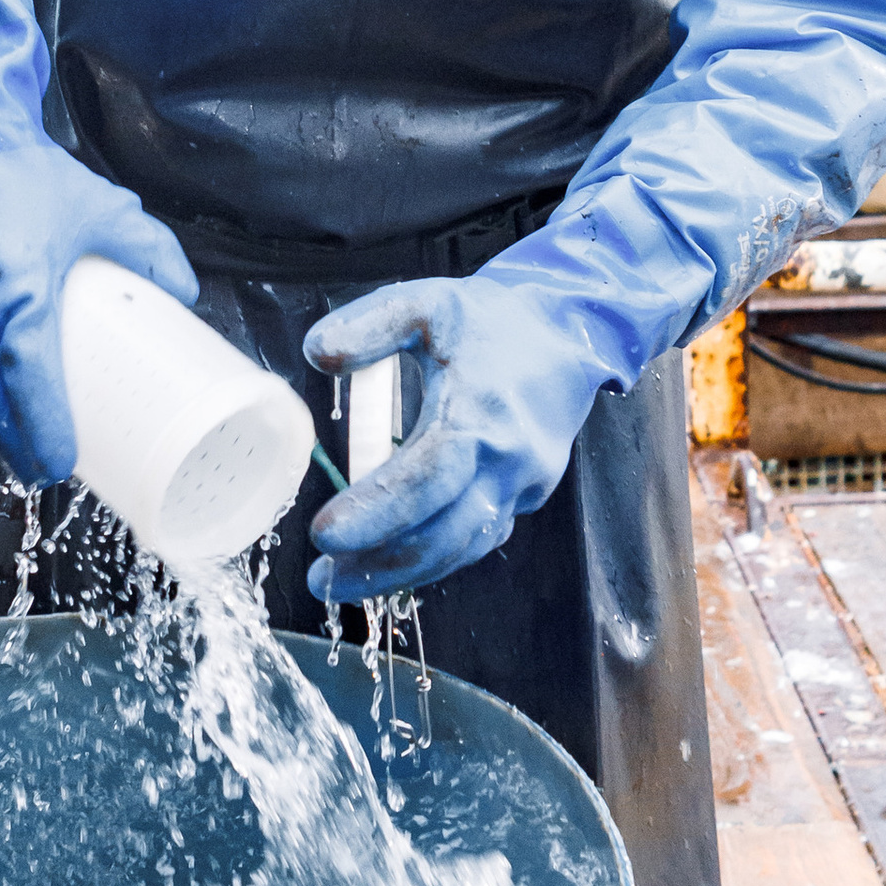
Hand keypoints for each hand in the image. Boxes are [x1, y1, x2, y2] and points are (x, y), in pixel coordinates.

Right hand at [0, 20, 197, 484]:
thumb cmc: (31, 177)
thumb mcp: (106, 212)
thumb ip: (153, 253)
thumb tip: (188, 296)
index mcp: (16, 293)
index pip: (23, 384)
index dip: (40, 432)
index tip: (61, 463)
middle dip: (12, 445)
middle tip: (42, 468)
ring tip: (10, 448)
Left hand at [302, 274, 604, 600]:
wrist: (568, 334)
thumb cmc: (492, 321)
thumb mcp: (426, 303)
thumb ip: (369, 325)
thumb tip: (316, 354)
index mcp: (481, 413)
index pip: (425, 479)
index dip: (375, 512)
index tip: (323, 534)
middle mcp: (509, 461)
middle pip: (444, 534)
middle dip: (380, 565)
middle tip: (321, 578)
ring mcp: (523, 485)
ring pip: (462, 548)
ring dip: (401, 573)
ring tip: (342, 581)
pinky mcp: (525, 496)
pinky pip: (477, 540)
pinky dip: (433, 559)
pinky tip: (389, 566)